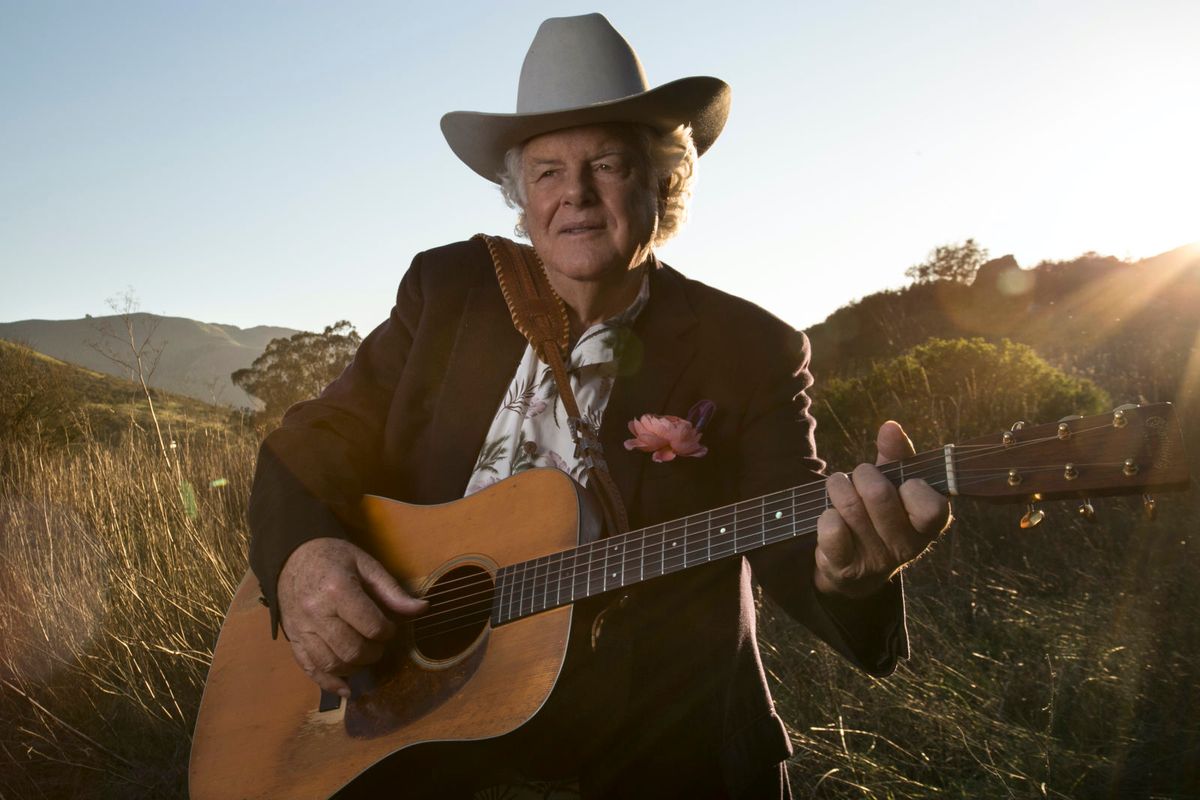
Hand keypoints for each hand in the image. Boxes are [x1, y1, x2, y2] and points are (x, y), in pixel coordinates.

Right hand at [277, 537, 426, 696]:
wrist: (292, 557)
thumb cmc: (333, 557)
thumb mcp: (366, 564)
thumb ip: (392, 591)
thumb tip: (422, 609)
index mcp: (337, 590)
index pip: (371, 626)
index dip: (388, 632)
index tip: (391, 627)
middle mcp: (316, 613)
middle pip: (351, 650)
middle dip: (373, 653)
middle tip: (379, 643)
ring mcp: (301, 629)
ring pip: (331, 664)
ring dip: (355, 668)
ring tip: (364, 656)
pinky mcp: (293, 640)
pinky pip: (309, 669)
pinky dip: (328, 684)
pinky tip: (346, 689)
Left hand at [814, 421, 949, 598]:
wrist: (854, 566)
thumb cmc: (879, 513)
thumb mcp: (894, 483)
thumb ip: (897, 455)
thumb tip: (890, 427)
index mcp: (928, 527)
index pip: (932, 507)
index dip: (912, 487)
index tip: (903, 482)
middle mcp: (906, 548)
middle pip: (879, 494)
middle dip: (862, 474)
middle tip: (860, 477)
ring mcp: (876, 560)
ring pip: (850, 506)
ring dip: (838, 487)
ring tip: (839, 488)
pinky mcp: (846, 569)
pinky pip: (831, 528)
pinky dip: (825, 514)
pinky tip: (830, 516)